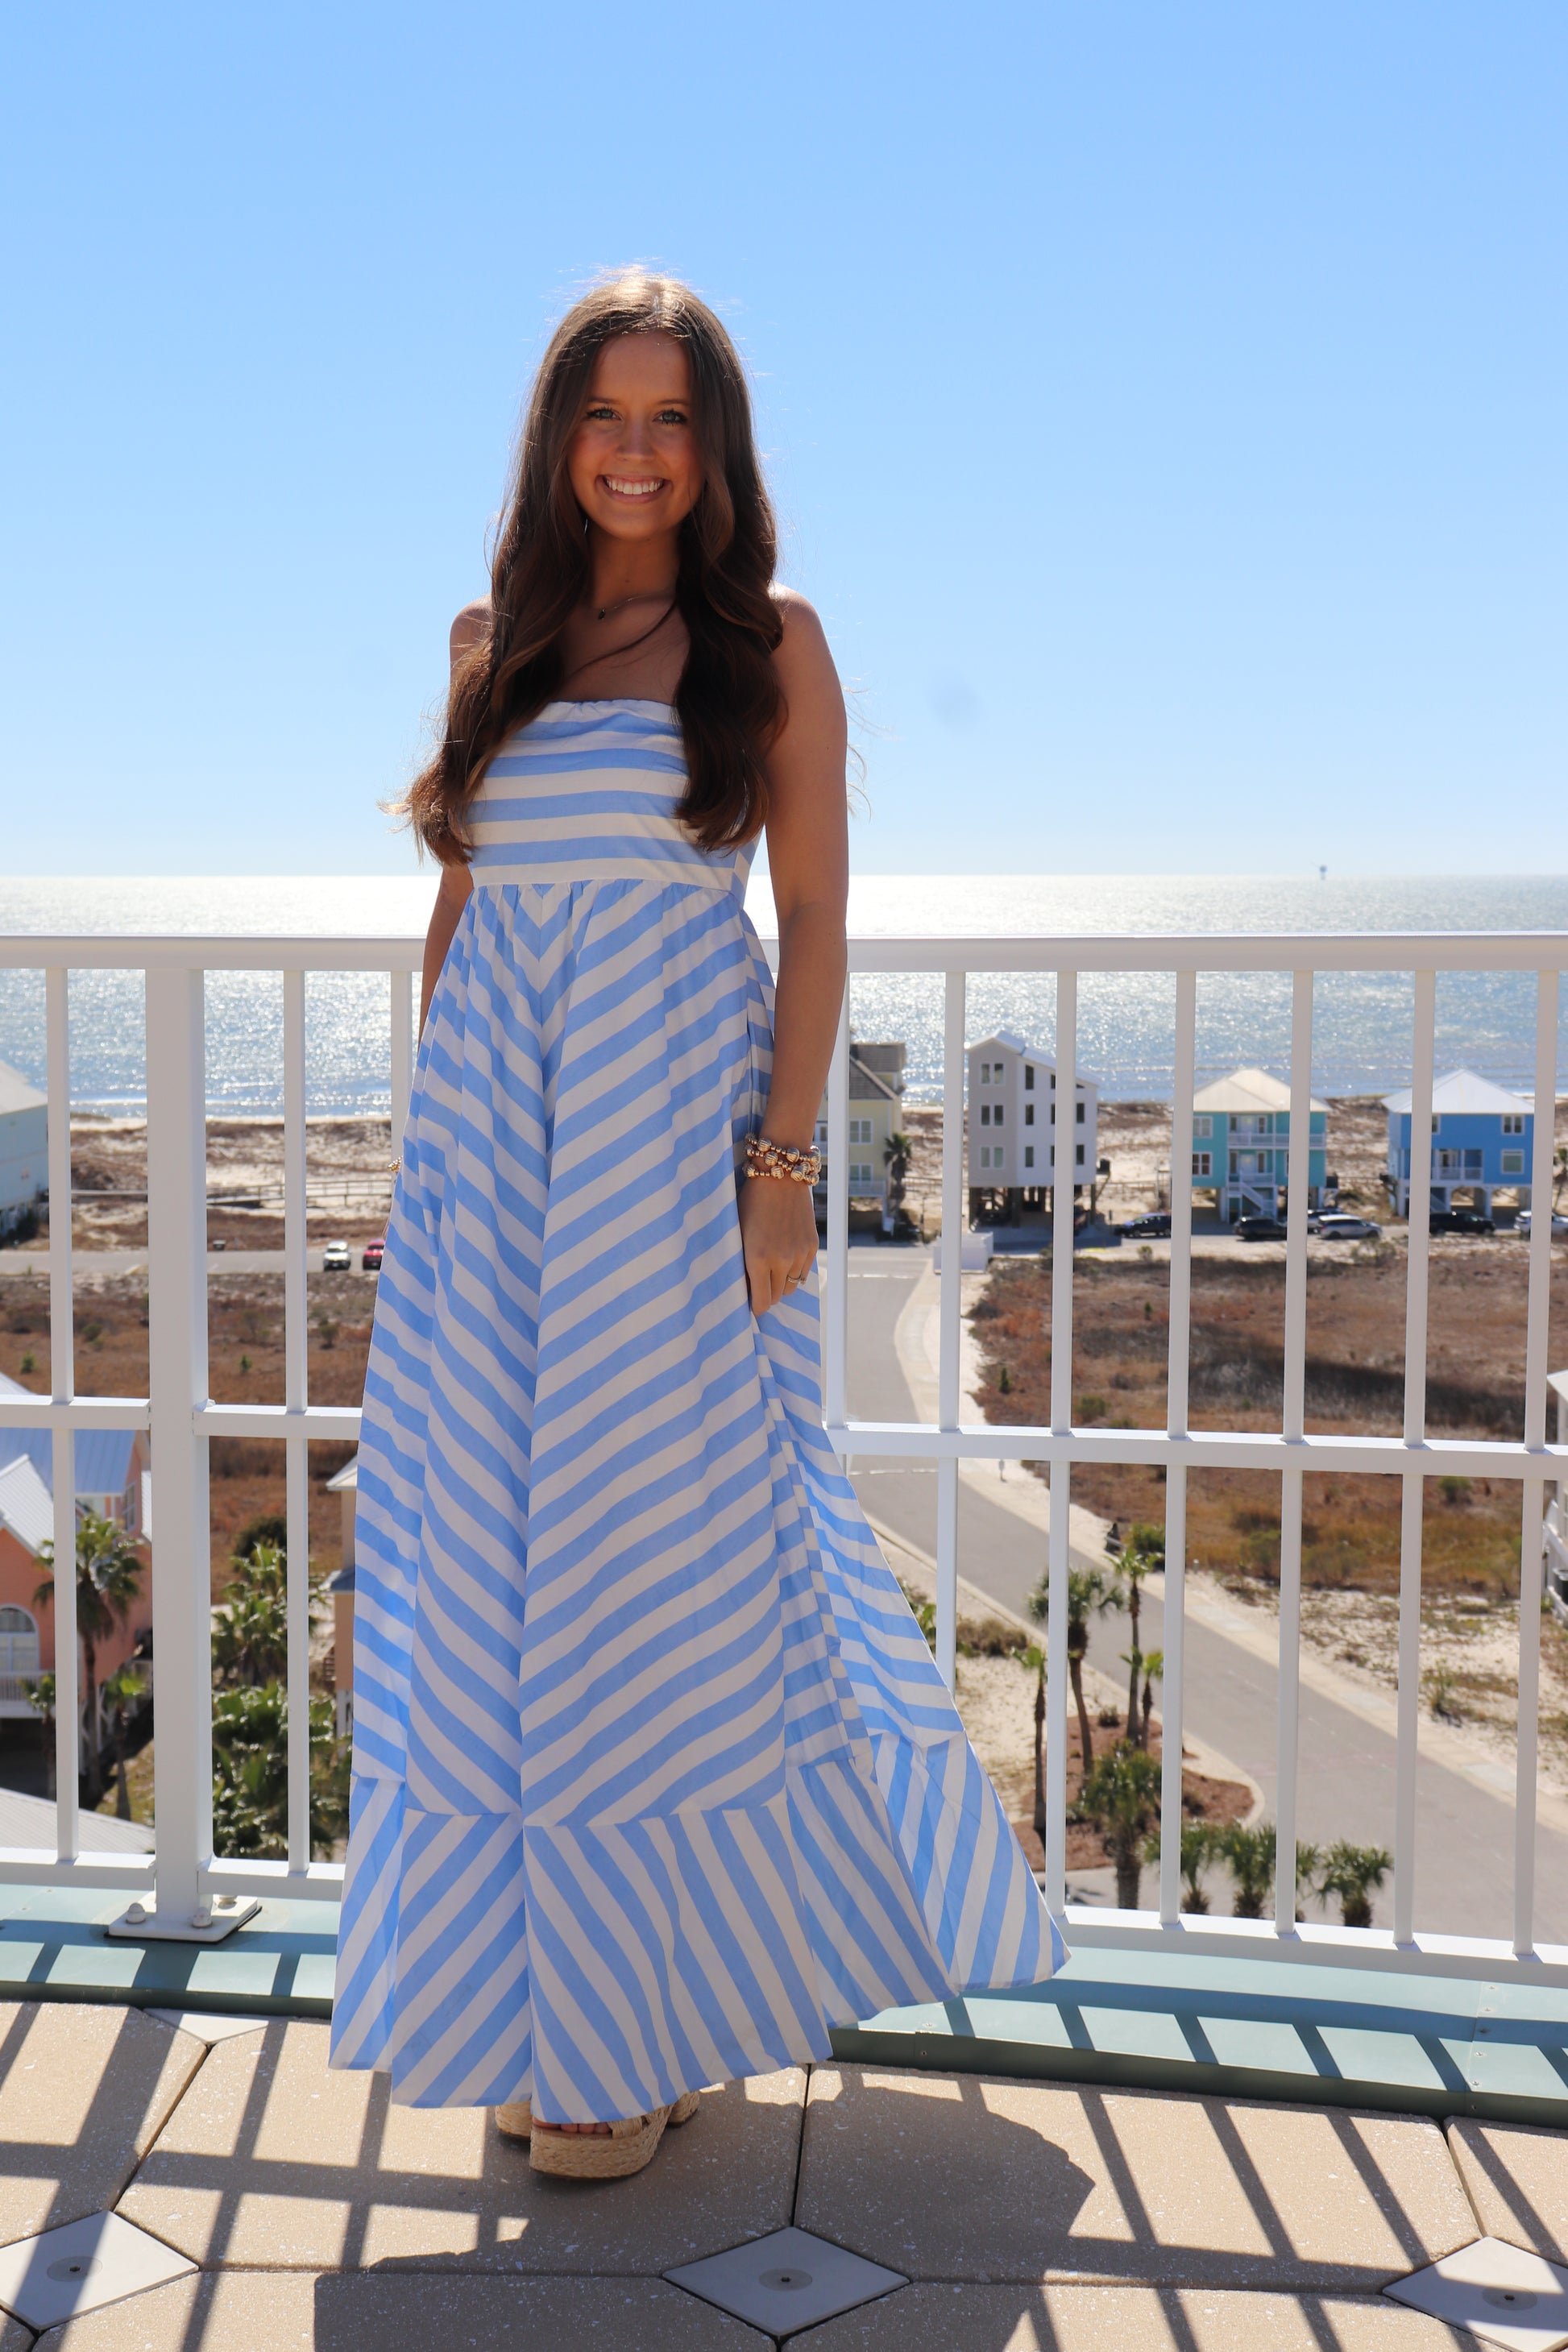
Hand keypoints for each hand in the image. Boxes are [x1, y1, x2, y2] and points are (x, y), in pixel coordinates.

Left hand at [738, 1173, 818, 1317]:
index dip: (756, 1307)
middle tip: (759, 1287)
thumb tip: (746, 1287)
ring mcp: (799, 1254)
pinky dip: (794, 1271)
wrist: (779, 1178)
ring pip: (792, 1287)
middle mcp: (781, 1261)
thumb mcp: (738, 1234)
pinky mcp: (811, 1246)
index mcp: (757, 1259)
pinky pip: (804, 1272)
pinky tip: (784, 1260)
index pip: (762, 1302)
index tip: (752, 1305)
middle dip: (767, 1295)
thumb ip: (742, 1263)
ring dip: (782, 1284)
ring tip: (771, 1273)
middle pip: (777, 1297)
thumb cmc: (750, 1203)